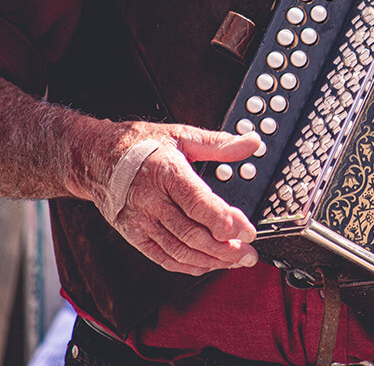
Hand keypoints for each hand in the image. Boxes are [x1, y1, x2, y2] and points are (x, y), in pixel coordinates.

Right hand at [101, 122, 261, 275]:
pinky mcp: (134, 236)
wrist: (95, 158)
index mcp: (165, 172)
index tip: (247, 230)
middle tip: (249, 251)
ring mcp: (141, 222)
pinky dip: (189, 265)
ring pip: (180, 250)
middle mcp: (151, 201)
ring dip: (212, 261)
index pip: (198, 204)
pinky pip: (164, 258)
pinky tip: (209, 265)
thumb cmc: (139, 146)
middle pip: (192, 233)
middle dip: (225, 248)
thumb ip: (218, 143)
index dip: (225, 221)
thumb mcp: (181, 135)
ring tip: (236, 261)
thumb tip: (250, 142)